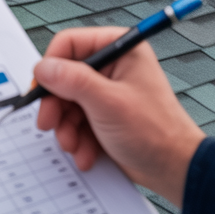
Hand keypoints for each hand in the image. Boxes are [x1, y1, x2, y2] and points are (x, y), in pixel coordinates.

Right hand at [33, 26, 205, 206]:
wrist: (174, 170)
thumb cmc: (156, 132)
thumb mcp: (108, 102)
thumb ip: (72, 81)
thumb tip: (43, 68)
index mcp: (120, 49)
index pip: (70, 44)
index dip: (51, 65)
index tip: (41, 89)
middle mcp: (112, 66)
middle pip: (64, 75)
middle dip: (56, 104)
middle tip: (49, 122)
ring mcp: (107, 91)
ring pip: (66, 101)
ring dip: (65, 126)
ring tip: (73, 144)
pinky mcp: (103, 113)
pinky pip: (76, 120)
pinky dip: (76, 137)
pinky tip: (85, 152)